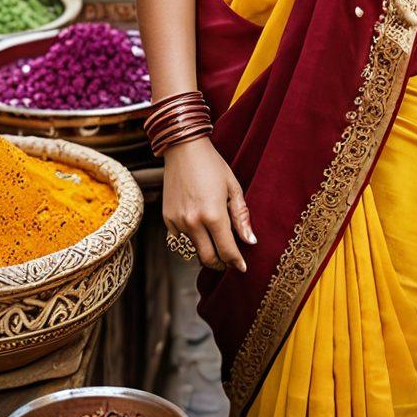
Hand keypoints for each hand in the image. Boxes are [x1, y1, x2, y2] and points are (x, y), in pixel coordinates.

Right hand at [162, 138, 255, 270]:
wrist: (183, 149)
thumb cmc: (213, 165)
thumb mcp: (233, 187)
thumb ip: (241, 217)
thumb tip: (250, 241)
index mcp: (213, 215)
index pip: (227, 250)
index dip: (236, 262)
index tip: (242, 268)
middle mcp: (193, 222)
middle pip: (208, 258)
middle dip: (220, 263)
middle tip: (229, 261)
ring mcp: (177, 222)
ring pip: (193, 250)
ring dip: (205, 249)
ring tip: (215, 240)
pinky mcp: (166, 219)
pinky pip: (180, 239)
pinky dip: (191, 239)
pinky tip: (199, 227)